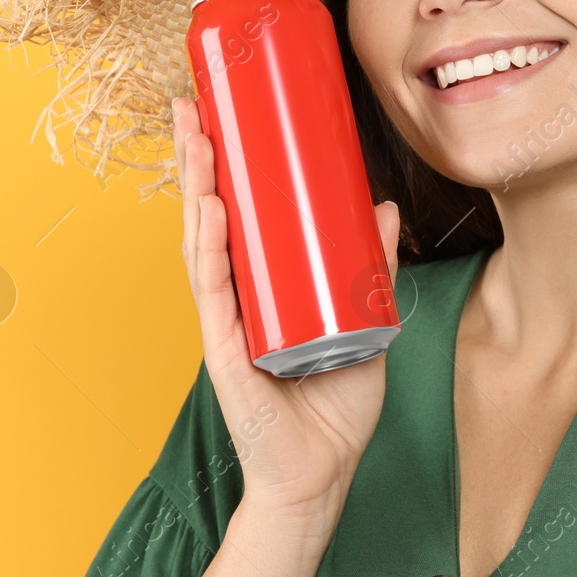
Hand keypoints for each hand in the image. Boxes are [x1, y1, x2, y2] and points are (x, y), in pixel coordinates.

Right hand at [170, 95, 398, 519]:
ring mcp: (228, 320)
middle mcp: (237, 297)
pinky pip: (216, 290)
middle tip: (193, 103)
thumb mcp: (366, 320)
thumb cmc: (334, 407)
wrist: (322, 474)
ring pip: (204, 242)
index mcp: (262, 288)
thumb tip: (382, 206)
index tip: (220, 115)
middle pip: (210, 216)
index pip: (236, 215)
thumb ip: (369, 267)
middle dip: (200, 160)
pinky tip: (210, 208)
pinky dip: (212, 247)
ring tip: (195, 135)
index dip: (225, 166)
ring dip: (198, 187)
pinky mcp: (228, 349)